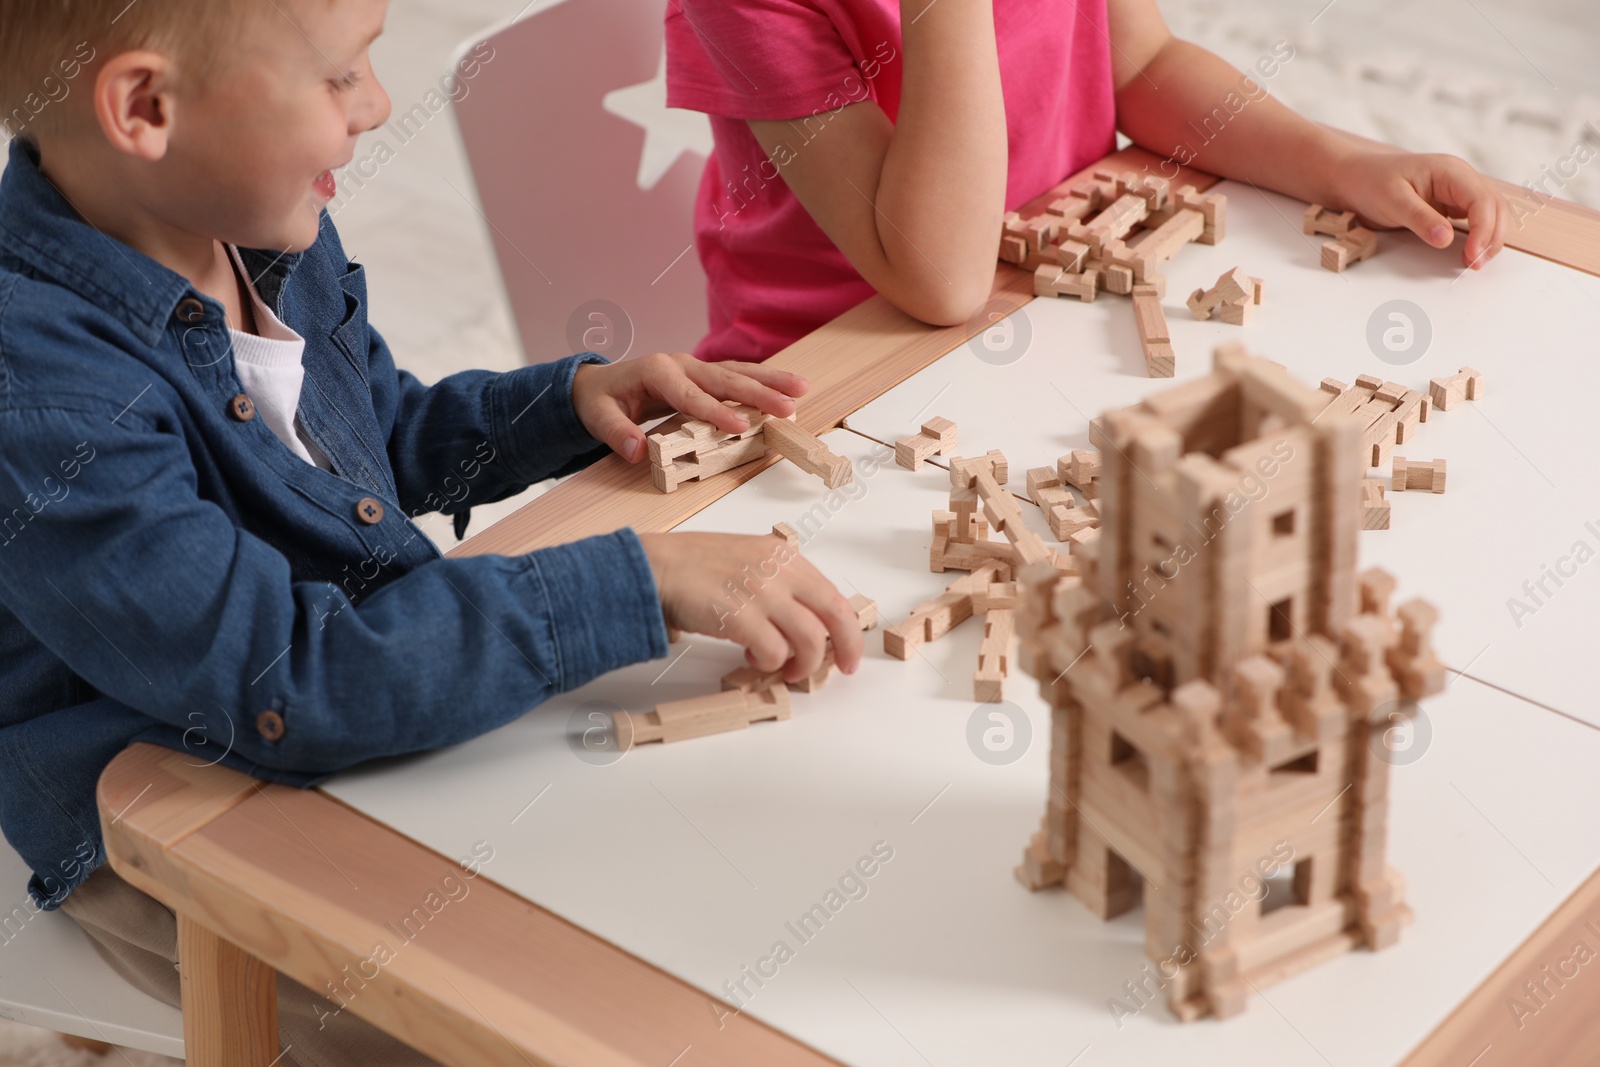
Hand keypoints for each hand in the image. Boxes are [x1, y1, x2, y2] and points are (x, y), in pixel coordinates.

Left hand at [572, 352, 808, 462]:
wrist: (599, 384)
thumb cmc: (601, 401)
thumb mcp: (598, 418)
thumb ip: (617, 434)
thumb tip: (636, 450)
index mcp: (657, 372)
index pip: (690, 395)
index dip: (715, 411)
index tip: (739, 426)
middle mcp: (681, 364)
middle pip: (725, 378)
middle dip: (759, 392)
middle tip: (789, 405)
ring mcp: (695, 367)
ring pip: (738, 371)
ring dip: (771, 380)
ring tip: (802, 388)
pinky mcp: (704, 375)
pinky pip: (737, 375)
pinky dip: (763, 381)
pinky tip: (788, 388)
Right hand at [637, 531, 864, 683]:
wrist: (655, 567)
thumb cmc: (692, 566)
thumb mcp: (747, 558)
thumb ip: (778, 581)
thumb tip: (802, 619)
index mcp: (783, 556)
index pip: (832, 593)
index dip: (846, 626)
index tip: (846, 646)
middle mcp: (779, 571)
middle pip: (835, 614)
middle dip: (847, 646)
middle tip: (842, 668)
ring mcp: (762, 593)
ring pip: (810, 639)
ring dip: (803, 663)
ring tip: (785, 668)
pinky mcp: (741, 617)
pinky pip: (775, 652)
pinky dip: (770, 663)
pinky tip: (752, 658)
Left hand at [1328, 150, 1507, 269]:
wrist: (1355, 178)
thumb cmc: (1371, 182)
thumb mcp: (1392, 200)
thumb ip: (1420, 219)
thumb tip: (1446, 239)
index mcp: (1450, 171)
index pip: (1482, 199)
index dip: (1483, 229)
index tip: (1472, 254)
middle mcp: (1460, 179)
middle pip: (1495, 206)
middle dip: (1492, 236)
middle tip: (1476, 264)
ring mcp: (1458, 192)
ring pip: (1490, 213)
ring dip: (1490, 237)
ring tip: (1475, 262)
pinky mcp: (1451, 206)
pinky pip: (1476, 219)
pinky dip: (1479, 236)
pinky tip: (1470, 252)